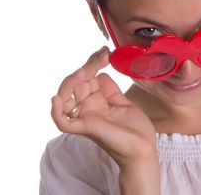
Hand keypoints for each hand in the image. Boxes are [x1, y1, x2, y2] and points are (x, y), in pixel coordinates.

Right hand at [51, 46, 156, 167]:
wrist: (143, 149)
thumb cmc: (135, 130)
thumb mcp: (122, 103)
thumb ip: (109, 90)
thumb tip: (100, 73)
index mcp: (96, 101)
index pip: (86, 77)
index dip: (93, 62)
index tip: (105, 50)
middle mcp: (87, 108)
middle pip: (76, 82)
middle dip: (88, 65)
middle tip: (104, 55)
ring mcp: (85, 117)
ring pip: (65, 97)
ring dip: (72, 81)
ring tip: (85, 70)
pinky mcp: (86, 128)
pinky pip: (63, 122)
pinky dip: (56, 112)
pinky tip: (57, 99)